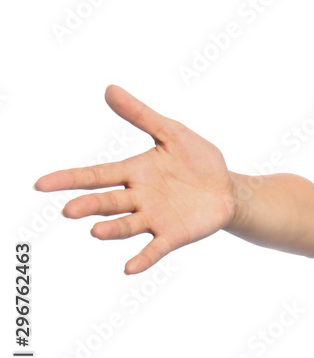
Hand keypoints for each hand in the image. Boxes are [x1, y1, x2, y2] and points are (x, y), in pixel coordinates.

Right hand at [33, 85, 237, 274]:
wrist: (228, 188)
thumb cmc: (198, 160)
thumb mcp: (172, 133)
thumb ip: (141, 116)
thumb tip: (110, 89)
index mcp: (134, 172)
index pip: (95, 176)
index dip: (69, 180)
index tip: (41, 184)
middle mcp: (138, 197)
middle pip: (107, 202)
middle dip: (89, 206)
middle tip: (70, 210)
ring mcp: (154, 218)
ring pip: (127, 225)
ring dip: (112, 230)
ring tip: (96, 232)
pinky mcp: (173, 235)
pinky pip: (155, 249)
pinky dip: (143, 258)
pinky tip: (129, 268)